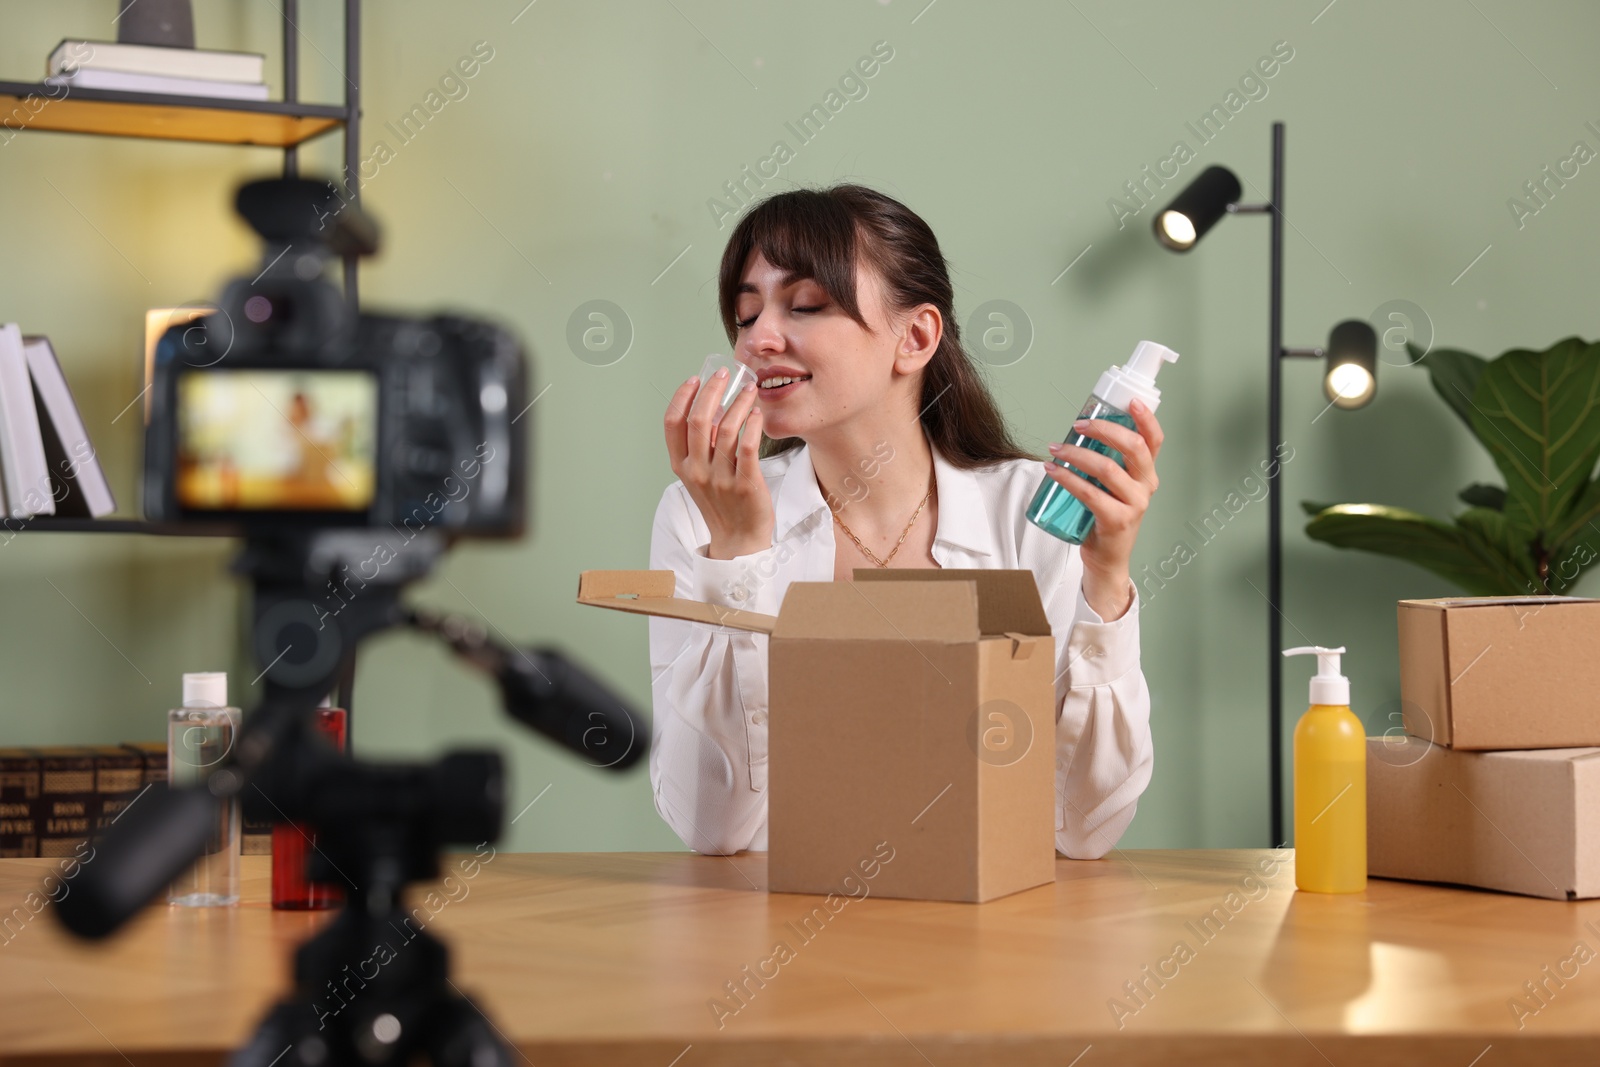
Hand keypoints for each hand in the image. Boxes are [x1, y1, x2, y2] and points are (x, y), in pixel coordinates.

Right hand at [664, 369, 774, 558]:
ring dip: (738, 402)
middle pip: (698, 419)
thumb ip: (700, 446)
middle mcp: (697, 471)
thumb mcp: (700, 475)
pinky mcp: (746, 484)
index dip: (682, 396)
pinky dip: (752, 425)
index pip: (672, 423)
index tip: (696, 378)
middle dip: (712, 390)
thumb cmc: (721, 502)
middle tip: (725, 373)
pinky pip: (748, 446)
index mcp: (681, 466)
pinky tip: (757, 413)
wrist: (739, 539)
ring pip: (726, 429)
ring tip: (749, 389)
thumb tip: (711, 408)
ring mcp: (720, 478)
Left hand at [1042, 398, 1164, 619]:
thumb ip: (1105, 461)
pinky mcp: (1117, 520)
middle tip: (1078, 425)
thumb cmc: (1105, 516)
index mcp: (1147, 474)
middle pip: (1134, 447)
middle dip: (1104, 429)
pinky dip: (1068, 479)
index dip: (1146, 418)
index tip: (1131, 401)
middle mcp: (1146, 486)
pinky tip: (1053, 471)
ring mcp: (1134, 504)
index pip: (1155, 440)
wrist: (1106, 558)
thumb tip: (1078, 432)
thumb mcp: (1112, 486)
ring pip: (1108, 468)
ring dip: (1077, 454)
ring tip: (1056, 449)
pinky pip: (1090, 493)